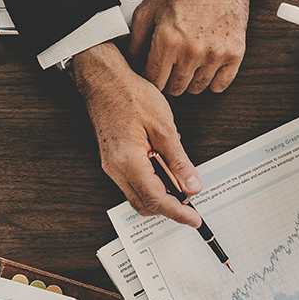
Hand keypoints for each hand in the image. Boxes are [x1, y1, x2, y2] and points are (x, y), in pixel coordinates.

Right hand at [72, 42, 203, 226]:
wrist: (104, 81)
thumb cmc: (130, 95)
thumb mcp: (164, 127)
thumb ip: (179, 160)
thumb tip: (191, 185)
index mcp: (129, 162)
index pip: (156, 199)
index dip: (178, 213)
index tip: (193, 219)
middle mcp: (116, 169)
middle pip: (144, 204)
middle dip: (168, 208)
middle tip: (191, 202)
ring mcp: (111, 166)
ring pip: (137, 196)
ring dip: (159, 196)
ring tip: (179, 182)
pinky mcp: (112, 160)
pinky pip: (132, 183)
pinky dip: (150, 184)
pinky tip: (163, 168)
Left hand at [128, 0, 251, 95]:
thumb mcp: (149, 7)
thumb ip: (136, 38)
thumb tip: (130, 61)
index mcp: (167, 40)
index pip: (153, 80)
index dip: (149, 79)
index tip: (152, 74)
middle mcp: (191, 51)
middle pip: (174, 88)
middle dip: (168, 81)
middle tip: (169, 68)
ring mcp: (215, 54)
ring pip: (196, 89)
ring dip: (189, 81)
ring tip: (187, 65)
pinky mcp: (234, 53)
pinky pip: (221, 85)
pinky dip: (213, 81)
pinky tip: (206, 69)